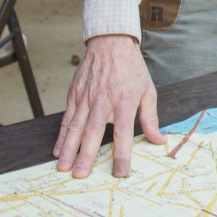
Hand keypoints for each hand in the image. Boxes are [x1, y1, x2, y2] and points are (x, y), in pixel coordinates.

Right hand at [54, 35, 163, 178]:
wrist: (111, 41)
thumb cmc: (131, 68)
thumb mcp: (148, 90)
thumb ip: (150, 118)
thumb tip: (159, 140)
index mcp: (124, 101)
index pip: (123, 132)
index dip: (122, 154)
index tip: (120, 172)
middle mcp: (103, 100)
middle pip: (94, 131)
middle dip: (86, 155)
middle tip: (80, 175)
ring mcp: (86, 97)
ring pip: (76, 126)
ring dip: (69, 148)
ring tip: (63, 167)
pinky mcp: (74, 93)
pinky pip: (67, 117)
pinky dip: (62, 135)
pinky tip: (57, 149)